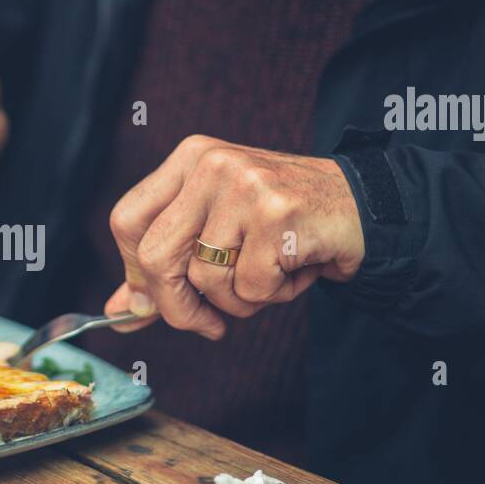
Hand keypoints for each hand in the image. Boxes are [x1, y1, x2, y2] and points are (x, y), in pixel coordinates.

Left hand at [104, 136, 365, 338]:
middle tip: (208, 324)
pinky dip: (276, 295)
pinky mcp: (278, 214)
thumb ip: (167, 268)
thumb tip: (120, 311)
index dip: (136, 274)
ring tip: (271, 274)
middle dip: (179, 307)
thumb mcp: (218, 233)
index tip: (159, 301)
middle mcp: (210, 163)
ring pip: (207, 280)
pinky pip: (252, 287)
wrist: (364, 208)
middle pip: (155, 257)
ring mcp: (244, 185)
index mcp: (188, 160)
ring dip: (241, 300)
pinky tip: (297, 268)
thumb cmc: (283, 224)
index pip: (127, 222)